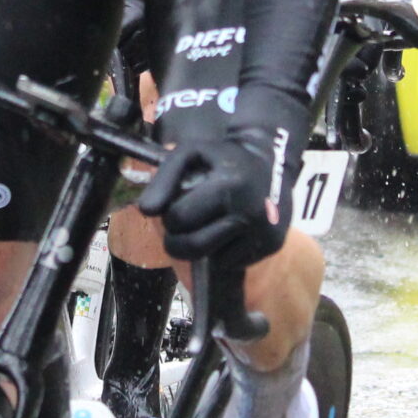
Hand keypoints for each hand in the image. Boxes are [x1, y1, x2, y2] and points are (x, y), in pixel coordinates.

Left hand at [137, 128, 291, 267]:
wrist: (272, 159)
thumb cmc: (223, 157)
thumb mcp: (190, 154)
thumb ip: (163, 179)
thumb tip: (146, 211)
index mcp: (229, 184)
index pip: (179, 218)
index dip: (171, 216)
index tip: (177, 207)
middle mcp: (250, 211)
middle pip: (193, 246)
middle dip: (178, 240)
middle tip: (184, 226)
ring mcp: (264, 231)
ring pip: (212, 260)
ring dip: (203, 247)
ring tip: (208, 225)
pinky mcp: (272, 245)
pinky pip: (232, 263)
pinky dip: (224, 252)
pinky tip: (230, 230)